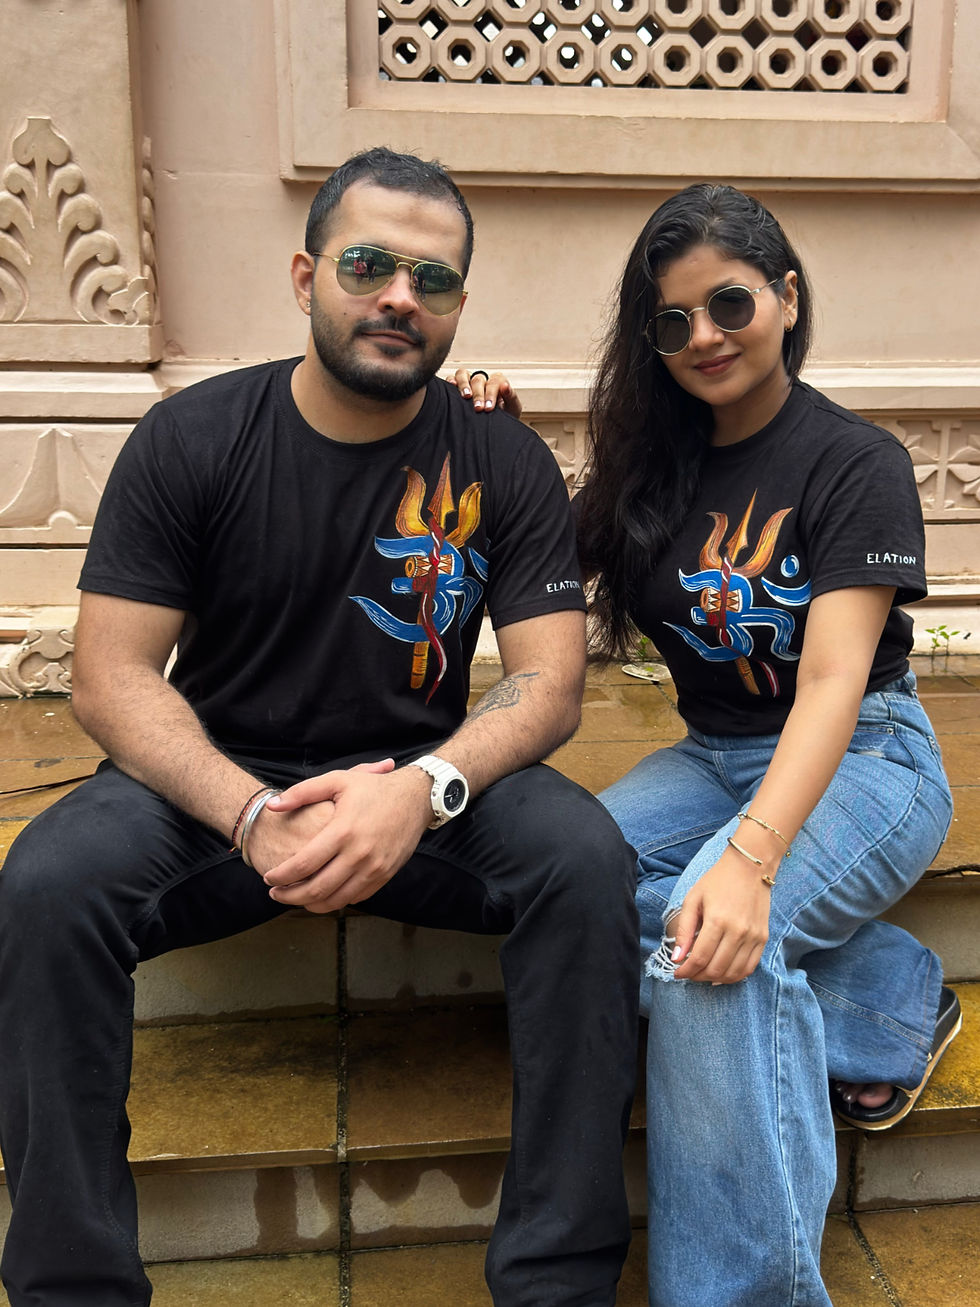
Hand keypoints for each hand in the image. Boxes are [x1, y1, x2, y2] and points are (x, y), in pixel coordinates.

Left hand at [256, 765, 432, 913]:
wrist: (417, 797)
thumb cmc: (375, 788)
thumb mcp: (338, 780)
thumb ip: (302, 792)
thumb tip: (271, 806)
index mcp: (343, 831)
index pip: (303, 865)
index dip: (280, 876)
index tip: (268, 877)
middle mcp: (359, 854)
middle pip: (316, 889)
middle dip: (289, 896)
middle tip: (275, 893)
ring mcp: (374, 868)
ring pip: (336, 900)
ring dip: (310, 904)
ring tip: (295, 898)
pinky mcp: (385, 875)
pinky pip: (356, 898)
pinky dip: (335, 901)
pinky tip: (322, 894)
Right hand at [446, 367, 522, 417]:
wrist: (496, 427)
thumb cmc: (505, 415)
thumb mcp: (512, 408)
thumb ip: (511, 396)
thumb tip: (505, 386)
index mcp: (497, 382)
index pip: (493, 382)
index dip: (490, 394)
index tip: (489, 408)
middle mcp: (483, 379)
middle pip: (478, 380)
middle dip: (478, 394)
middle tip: (478, 408)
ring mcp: (469, 382)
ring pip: (464, 374)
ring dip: (464, 384)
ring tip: (465, 396)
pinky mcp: (458, 387)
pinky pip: (452, 378)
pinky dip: (451, 380)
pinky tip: (452, 387)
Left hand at [670, 847, 773, 983]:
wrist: (750, 868)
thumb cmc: (717, 881)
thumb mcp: (693, 900)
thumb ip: (684, 930)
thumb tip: (676, 958)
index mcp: (717, 921)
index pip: (700, 958)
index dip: (686, 971)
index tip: (677, 973)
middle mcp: (738, 931)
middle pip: (716, 969)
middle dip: (698, 976)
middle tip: (689, 973)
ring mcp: (753, 936)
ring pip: (733, 973)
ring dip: (715, 979)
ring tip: (703, 974)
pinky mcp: (763, 938)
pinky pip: (749, 967)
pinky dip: (734, 976)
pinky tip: (722, 973)